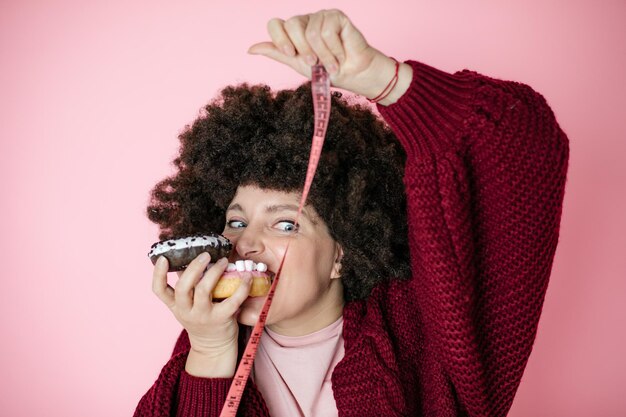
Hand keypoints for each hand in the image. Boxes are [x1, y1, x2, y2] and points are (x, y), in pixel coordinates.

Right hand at [152, 253, 252, 358]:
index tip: (163, 258)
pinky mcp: (221, 319)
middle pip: (183, 287)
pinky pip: (232, 301)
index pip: (159, 291)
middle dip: (193, 268)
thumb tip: (191, 258)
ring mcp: (203, 316)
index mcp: (176, 305)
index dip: (158, 274)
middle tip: (205, 254)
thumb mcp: (188, 305)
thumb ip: (188, 286)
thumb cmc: (202, 319)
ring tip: (223, 261)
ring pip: (204, 291)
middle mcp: (186, 311)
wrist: (213, 347)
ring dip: (214, 272)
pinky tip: (247, 277)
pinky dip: (241, 287)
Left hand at [248, 9, 411, 104]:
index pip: (275, 24)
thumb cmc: (327, 71)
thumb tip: (250, 49)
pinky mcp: (336, 16)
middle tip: (315, 63)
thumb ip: (276, 54)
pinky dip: (334, 49)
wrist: (352, 75)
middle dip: (304, 50)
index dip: (280, 40)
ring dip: (323, 55)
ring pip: (311, 32)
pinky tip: (341, 54)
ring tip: (331, 64)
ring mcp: (320, 16)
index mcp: (293, 31)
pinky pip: (327, 31)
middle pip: (291, 25)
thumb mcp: (297, 64)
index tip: (290, 55)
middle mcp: (305, 20)